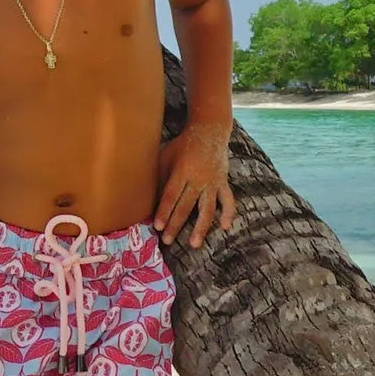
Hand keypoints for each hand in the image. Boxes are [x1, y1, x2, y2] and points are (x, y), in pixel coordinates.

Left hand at [153, 122, 235, 246]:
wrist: (210, 131)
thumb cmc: (182, 145)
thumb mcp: (166, 155)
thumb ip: (159, 175)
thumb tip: (146, 197)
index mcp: (182, 170)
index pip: (171, 195)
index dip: (164, 211)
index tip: (157, 226)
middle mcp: (199, 177)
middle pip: (186, 205)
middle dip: (176, 224)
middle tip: (167, 240)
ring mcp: (213, 181)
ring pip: (207, 208)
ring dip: (201, 227)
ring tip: (194, 244)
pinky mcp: (224, 182)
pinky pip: (228, 200)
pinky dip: (228, 213)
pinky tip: (224, 227)